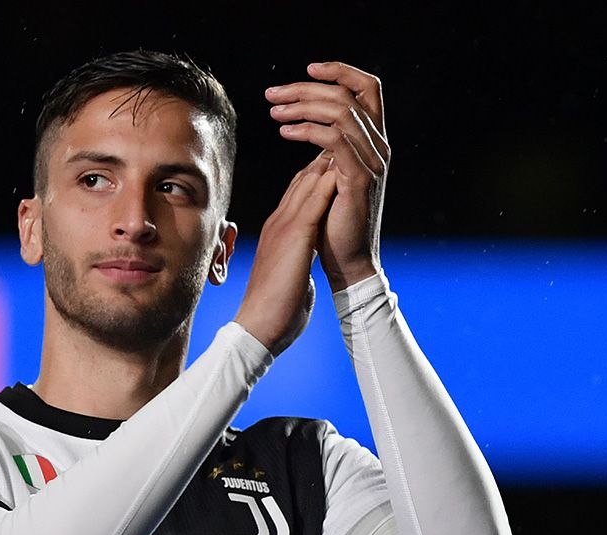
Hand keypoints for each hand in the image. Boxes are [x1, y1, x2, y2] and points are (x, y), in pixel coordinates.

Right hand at [234, 153, 336, 355]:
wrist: (258, 327)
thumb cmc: (274, 310)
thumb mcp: (289, 276)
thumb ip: (295, 264)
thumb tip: (302, 267)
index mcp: (278, 232)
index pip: (300, 192)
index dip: (319, 172)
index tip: (338, 157)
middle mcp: (278, 222)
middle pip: (303, 178)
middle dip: (325, 155)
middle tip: (346, 135)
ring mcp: (284, 227)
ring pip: (308, 181)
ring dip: (329, 158)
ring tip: (348, 139)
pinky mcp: (294, 236)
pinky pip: (315, 199)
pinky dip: (330, 180)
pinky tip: (345, 166)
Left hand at [266, 61, 387, 291]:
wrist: (347, 263)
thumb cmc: (334, 224)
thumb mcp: (331, 179)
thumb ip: (328, 152)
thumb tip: (311, 127)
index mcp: (373, 142)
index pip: (367, 90)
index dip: (341, 72)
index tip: (307, 70)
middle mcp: (377, 147)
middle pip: (348, 95)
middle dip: (307, 88)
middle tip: (272, 94)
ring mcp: (371, 163)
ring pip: (341, 112)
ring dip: (302, 106)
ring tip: (274, 112)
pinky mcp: (358, 180)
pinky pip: (335, 141)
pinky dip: (309, 131)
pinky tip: (286, 132)